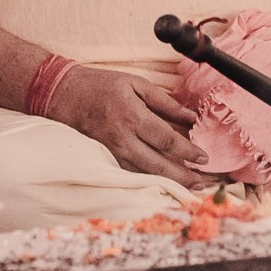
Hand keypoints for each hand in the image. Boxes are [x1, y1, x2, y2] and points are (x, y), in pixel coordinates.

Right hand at [53, 67, 211, 187]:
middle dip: (185, 177)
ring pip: (147, 175)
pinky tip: (168, 181)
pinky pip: (134, 173)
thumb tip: (191, 117)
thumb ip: (165, 102)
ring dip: (171, 183)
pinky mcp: (108, 158)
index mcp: (132, 117)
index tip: (205, 157)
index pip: (166, 140)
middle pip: (159, 166)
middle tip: (206, 182)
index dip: (188, 151)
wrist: (64, 95)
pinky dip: (153, 179)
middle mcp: (123, 139)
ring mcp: (114, 152)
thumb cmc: (102, 85)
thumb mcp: (136, 83)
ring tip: (193, 186)